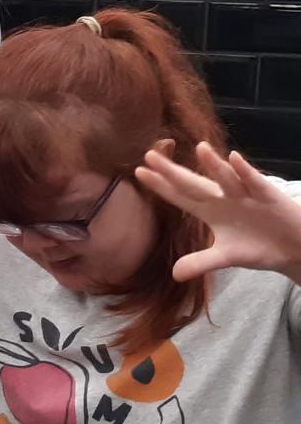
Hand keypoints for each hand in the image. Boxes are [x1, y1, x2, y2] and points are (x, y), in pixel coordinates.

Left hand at [136, 144, 300, 283]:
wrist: (294, 249)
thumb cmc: (259, 246)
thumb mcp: (226, 258)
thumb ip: (201, 262)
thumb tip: (175, 275)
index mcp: (211, 211)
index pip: (180, 196)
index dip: (161, 186)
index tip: (139, 172)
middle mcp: (225, 198)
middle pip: (195, 183)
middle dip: (173, 171)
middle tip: (150, 154)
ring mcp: (247, 195)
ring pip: (226, 178)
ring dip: (213, 164)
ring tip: (198, 148)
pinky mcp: (270, 198)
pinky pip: (256, 183)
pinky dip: (245, 172)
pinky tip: (234, 158)